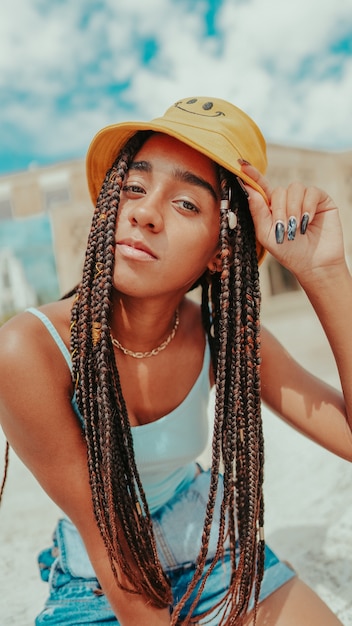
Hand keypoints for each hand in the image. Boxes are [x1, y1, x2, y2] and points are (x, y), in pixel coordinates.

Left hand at [240, 162, 345, 281]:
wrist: (314, 264)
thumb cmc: (289, 253)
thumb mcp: (267, 235)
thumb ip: (258, 212)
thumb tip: (249, 190)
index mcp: (272, 208)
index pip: (261, 187)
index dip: (252, 176)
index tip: (241, 166)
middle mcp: (287, 200)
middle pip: (278, 190)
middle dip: (278, 211)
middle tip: (282, 229)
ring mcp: (304, 198)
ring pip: (294, 189)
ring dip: (293, 210)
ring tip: (295, 228)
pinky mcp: (321, 199)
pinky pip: (311, 192)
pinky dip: (307, 207)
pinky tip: (307, 222)